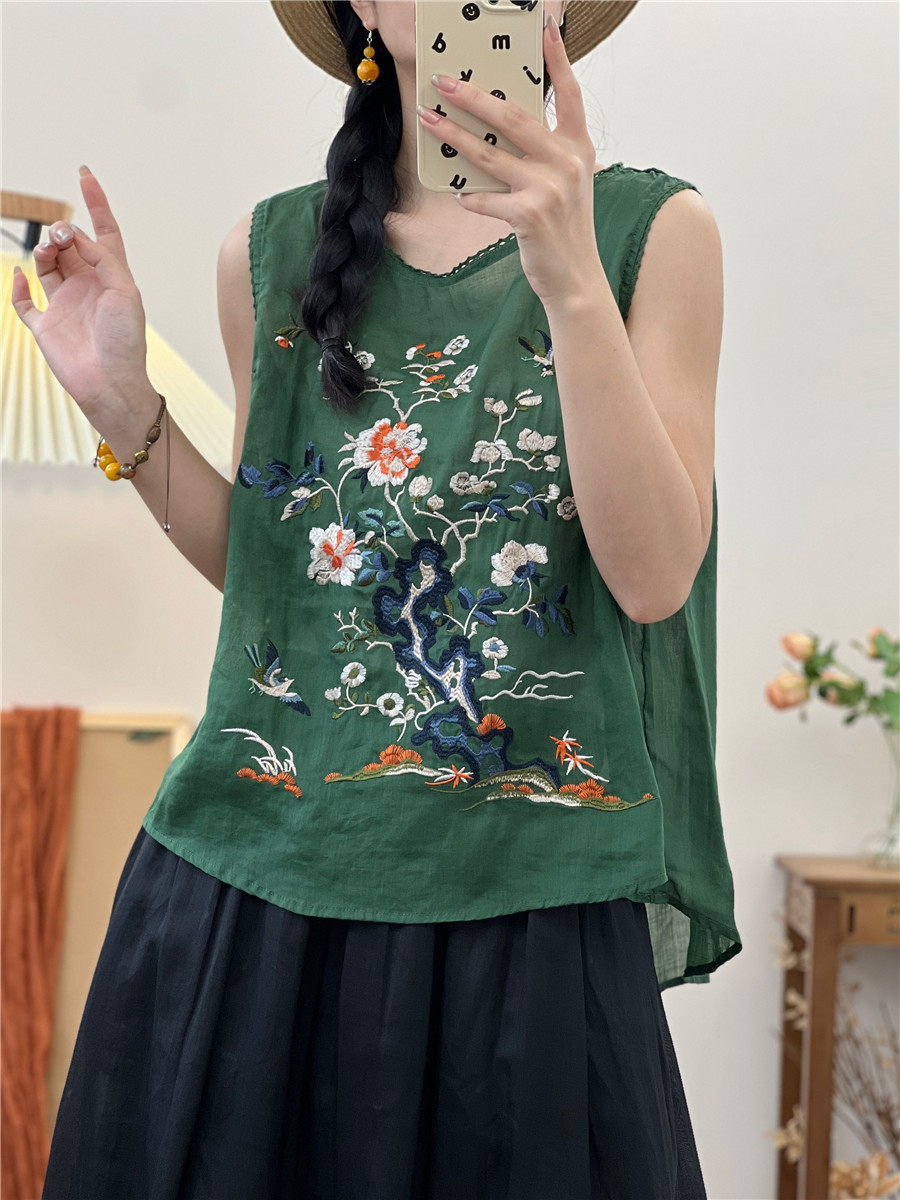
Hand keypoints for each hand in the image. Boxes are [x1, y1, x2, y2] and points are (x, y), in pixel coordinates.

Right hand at [9, 169, 150, 421]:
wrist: (111, 384)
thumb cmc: (126, 342)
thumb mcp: (124, 291)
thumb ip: (101, 258)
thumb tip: (75, 235)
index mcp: (112, 277)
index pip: (104, 232)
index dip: (96, 203)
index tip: (85, 175)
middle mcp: (87, 287)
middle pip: (69, 244)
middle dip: (63, 232)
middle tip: (62, 237)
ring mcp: (65, 304)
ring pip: (45, 264)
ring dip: (43, 251)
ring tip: (48, 252)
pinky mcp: (45, 325)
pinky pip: (24, 302)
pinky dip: (18, 288)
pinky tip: (22, 278)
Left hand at [417, 15, 601, 305]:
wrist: (576, 277)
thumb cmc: (564, 228)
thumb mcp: (567, 183)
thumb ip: (544, 154)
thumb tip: (499, 129)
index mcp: (578, 147)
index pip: (569, 93)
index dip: (556, 59)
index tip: (543, 28)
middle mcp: (567, 162)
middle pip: (512, 116)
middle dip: (471, 96)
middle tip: (442, 81)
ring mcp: (549, 188)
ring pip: (489, 153)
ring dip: (453, 134)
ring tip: (428, 119)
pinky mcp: (529, 214)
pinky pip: (485, 197)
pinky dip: (468, 196)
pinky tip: (457, 193)